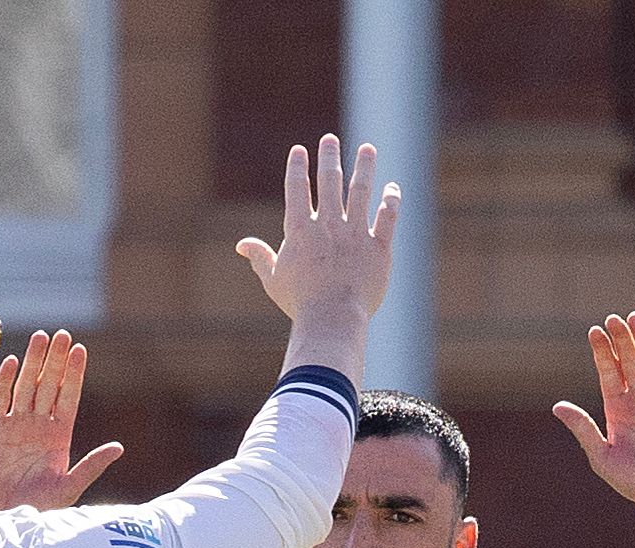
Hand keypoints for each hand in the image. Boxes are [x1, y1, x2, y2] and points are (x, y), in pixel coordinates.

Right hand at [0, 329, 124, 511]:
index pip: (69, 397)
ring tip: (41, 338)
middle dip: (55, 360)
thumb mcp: (69, 488)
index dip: (74, 374)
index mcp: (58, 436)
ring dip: (34, 362)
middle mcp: (38, 425)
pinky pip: (0, 398)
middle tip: (61, 335)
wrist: (0, 515)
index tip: (80, 350)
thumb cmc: (35, 506)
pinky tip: (13, 362)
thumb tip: (119, 448)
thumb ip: (92, 466)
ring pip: (26, 385)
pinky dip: (6, 380)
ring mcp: (16, 424)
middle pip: (49, 384)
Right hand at [237, 135, 398, 322]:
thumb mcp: (274, 280)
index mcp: (301, 230)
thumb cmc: (299, 303)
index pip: (297, 189)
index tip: (299, 150)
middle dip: (329, 157)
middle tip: (330, 139)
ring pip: (361, 192)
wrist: (332, 320)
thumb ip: (260, 258)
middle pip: (329, 182)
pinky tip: (392, 187)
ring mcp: (356, 234)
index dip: (297, 167)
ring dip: (364, 167)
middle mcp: (329, 225)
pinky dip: (391, 200)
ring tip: (368, 149)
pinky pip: (388, 218)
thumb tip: (242, 245)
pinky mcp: (379, 248)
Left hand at [553, 313, 634, 518]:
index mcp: (616, 410)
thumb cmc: (634, 482)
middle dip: (621, 340)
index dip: (602, 352)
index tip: (594, 331)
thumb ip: (583, 429)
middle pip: (629, 362)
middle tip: (614, 318)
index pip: (608, 373)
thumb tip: (557, 406)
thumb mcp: (602, 456)